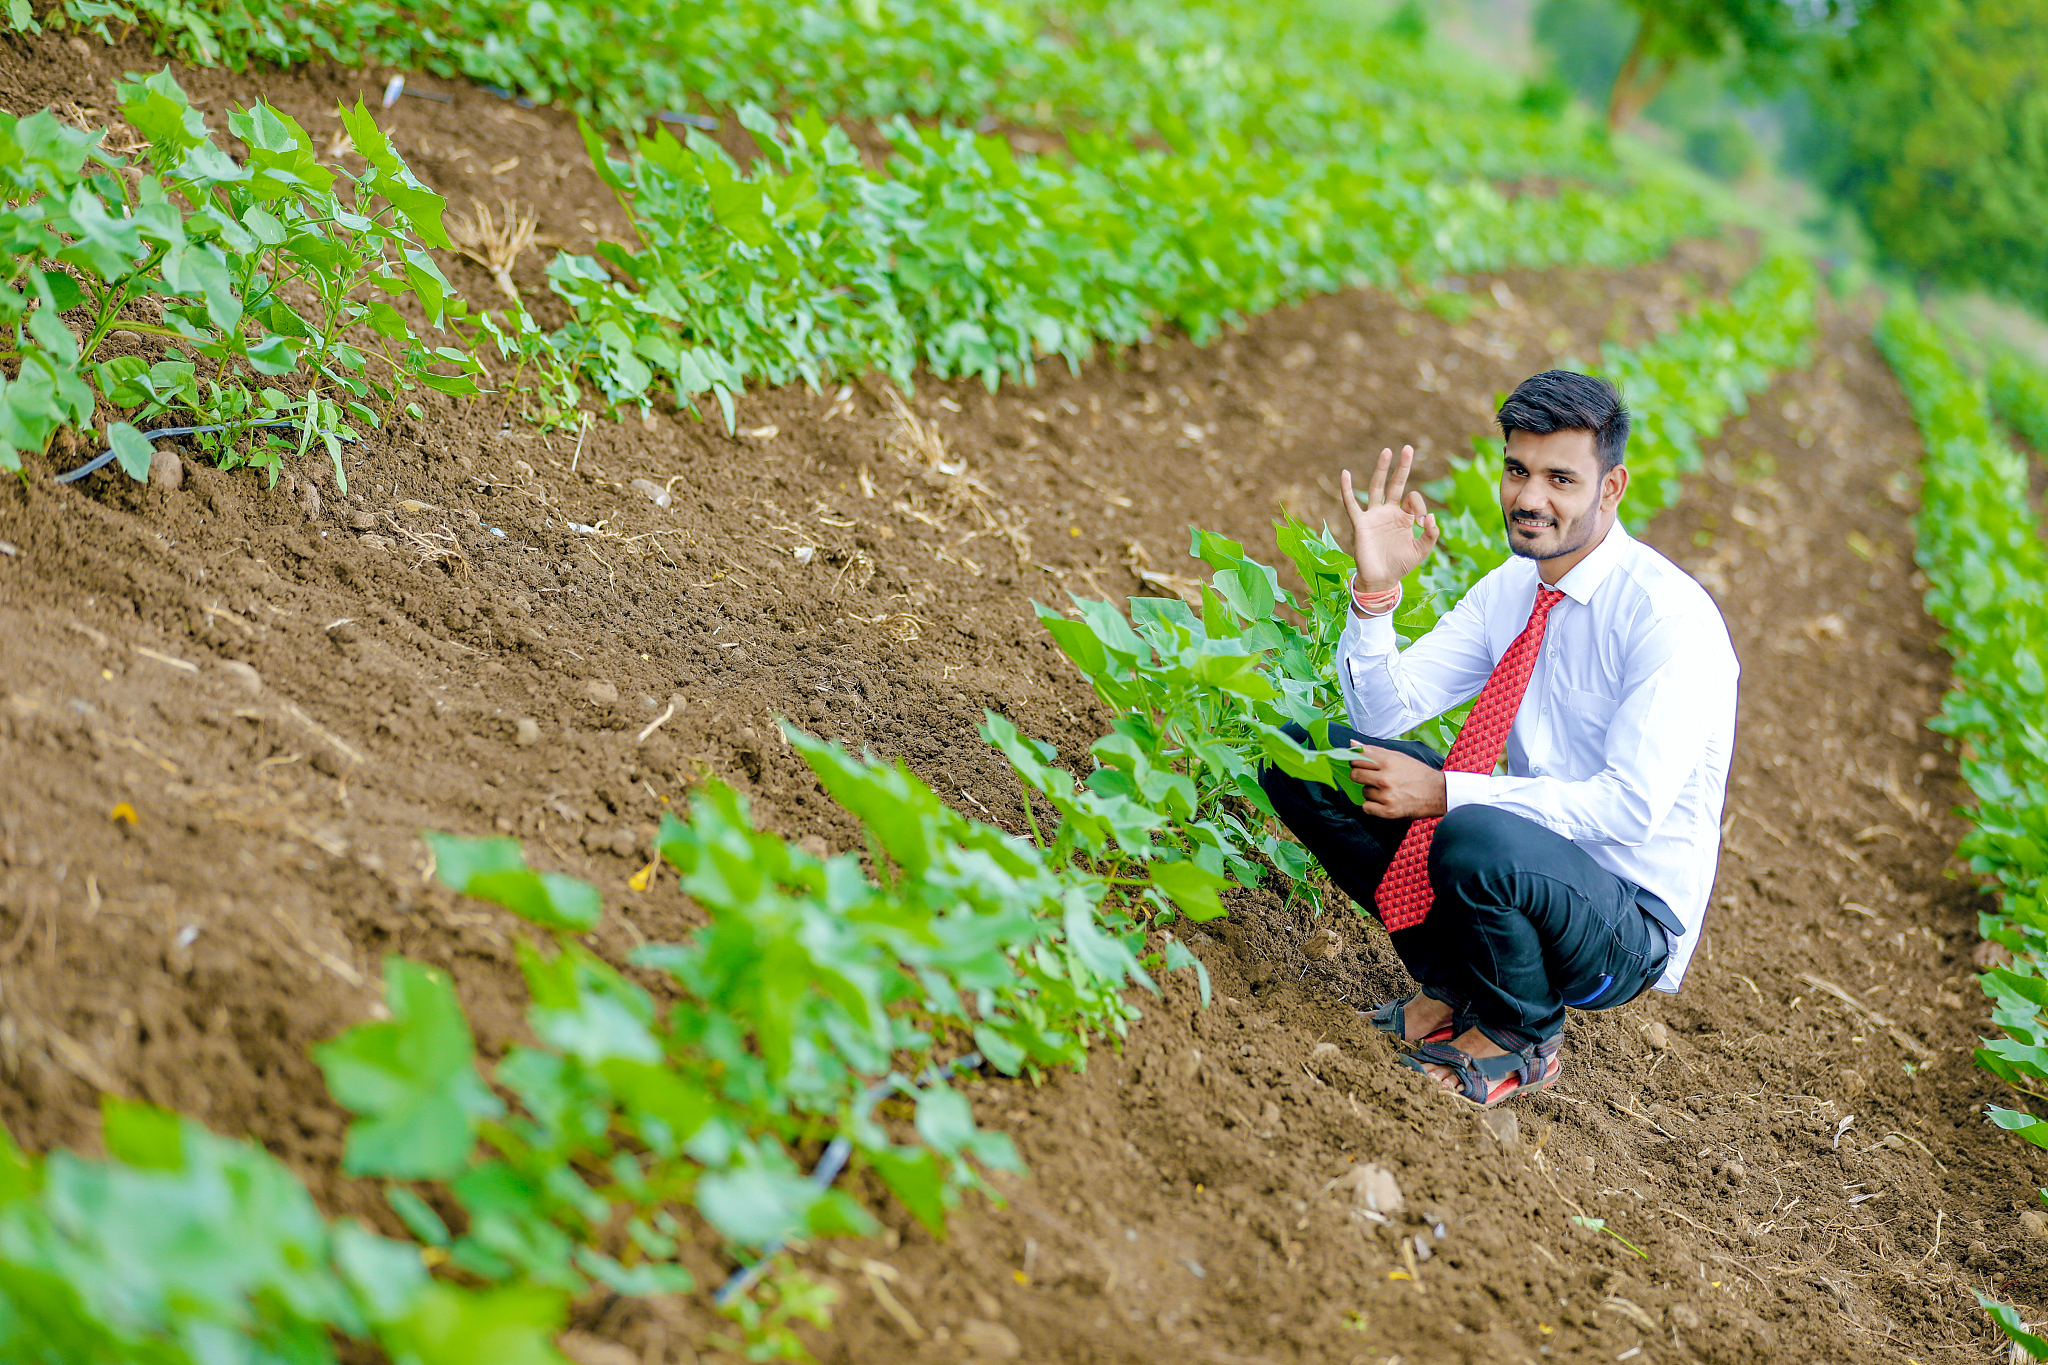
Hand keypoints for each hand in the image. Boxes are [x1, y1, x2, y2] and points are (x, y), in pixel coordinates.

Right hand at [1341, 446, 1439, 593]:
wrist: (1382, 579)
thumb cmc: (1401, 565)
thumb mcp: (1422, 551)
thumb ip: (1430, 535)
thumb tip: (1431, 518)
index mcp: (1404, 517)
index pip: (1413, 499)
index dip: (1421, 507)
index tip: (1423, 523)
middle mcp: (1389, 512)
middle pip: (1395, 483)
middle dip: (1402, 467)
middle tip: (1408, 448)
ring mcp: (1374, 516)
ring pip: (1376, 487)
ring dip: (1381, 470)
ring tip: (1387, 452)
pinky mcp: (1360, 524)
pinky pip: (1351, 503)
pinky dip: (1347, 489)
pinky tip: (1345, 474)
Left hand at [1350, 744, 1447, 819]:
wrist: (1438, 793)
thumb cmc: (1417, 773)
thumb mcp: (1398, 757)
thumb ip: (1373, 751)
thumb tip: (1352, 744)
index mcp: (1388, 761)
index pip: (1357, 758)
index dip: (1356, 762)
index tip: (1361, 765)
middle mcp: (1385, 778)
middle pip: (1355, 775)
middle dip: (1360, 776)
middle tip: (1372, 778)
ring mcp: (1386, 795)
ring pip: (1363, 792)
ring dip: (1371, 792)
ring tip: (1386, 790)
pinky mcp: (1388, 811)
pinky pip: (1366, 807)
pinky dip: (1373, 806)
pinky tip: (1384, 802)